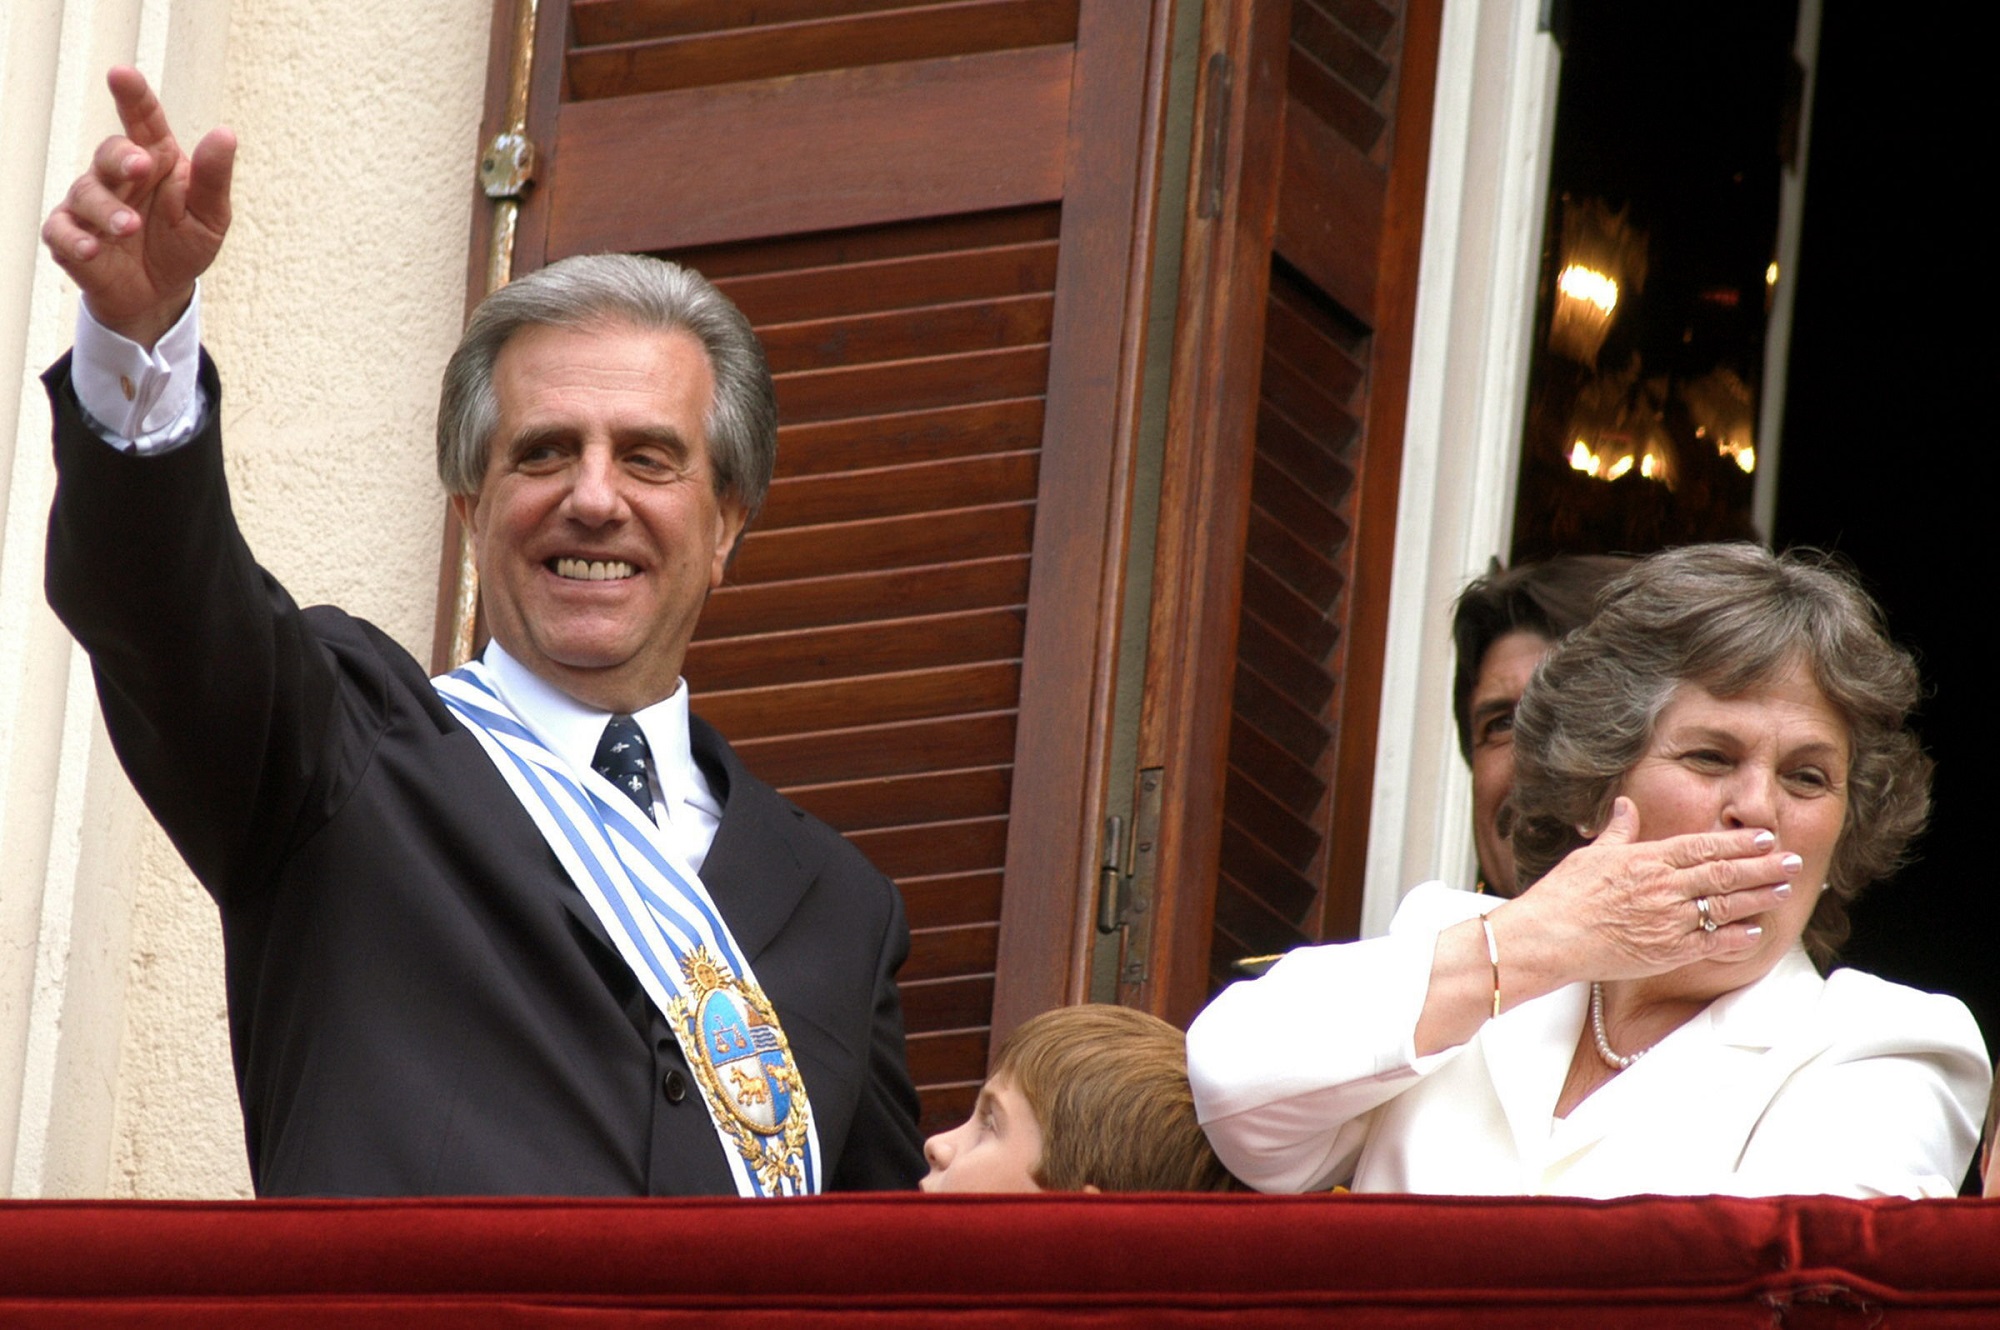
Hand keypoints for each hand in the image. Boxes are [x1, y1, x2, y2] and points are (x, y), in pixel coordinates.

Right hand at [41, 66, 235, 347]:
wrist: (161, 293)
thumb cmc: (185, 243)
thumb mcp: (211, 215)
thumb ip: (214, 177)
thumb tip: (225, 133)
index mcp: (155, 160)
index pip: (143, 120)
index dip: (133, 96)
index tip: (122, 74)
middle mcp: (118, 176)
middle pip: (110, 152)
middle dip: (121, 157)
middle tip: (139, 166)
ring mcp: (90, 204)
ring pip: (86, 193)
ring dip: (107, 210)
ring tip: (129, 227)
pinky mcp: (70, 236)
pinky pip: (61, 230)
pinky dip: (75, 238)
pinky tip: (92, 248)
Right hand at [1501, 796, 1801, 984]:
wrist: (1548, 938)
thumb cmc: (1563, 896)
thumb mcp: (1591, 855)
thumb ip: (1618, 831)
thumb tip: (1628, 805)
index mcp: (1647, 859)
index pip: (1703, 845)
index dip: (1738, 842)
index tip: (1765, 837)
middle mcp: (1663, 887)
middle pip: (1724, 873)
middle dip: (1762, 866)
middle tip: (1791, 861)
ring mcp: (1668, 920)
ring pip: (1725, 904)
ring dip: (1757, 896)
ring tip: (1782, 889)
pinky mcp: (1666, 951)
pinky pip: (1711, 942)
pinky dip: (1735, 936)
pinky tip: (1754, 930)